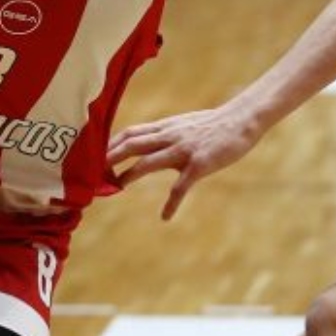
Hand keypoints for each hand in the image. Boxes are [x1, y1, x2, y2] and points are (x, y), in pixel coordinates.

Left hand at [106, 106, 259, 219]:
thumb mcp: (185, 125)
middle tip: (94, 174)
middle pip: (132, 145)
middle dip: (110, 158)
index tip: (96, 157)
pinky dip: (171, 203)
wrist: (241, 120)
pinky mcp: (199, 164)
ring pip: (148, 162)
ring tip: (117, 187)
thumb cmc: (214, 125)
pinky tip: (165, 216)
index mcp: (166, 128)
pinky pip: (181, 186)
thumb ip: (166, 134)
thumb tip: (149, 143)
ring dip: (129, 175)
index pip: (131, 133)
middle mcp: (170, 137)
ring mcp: (183, 150)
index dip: (111, 145)